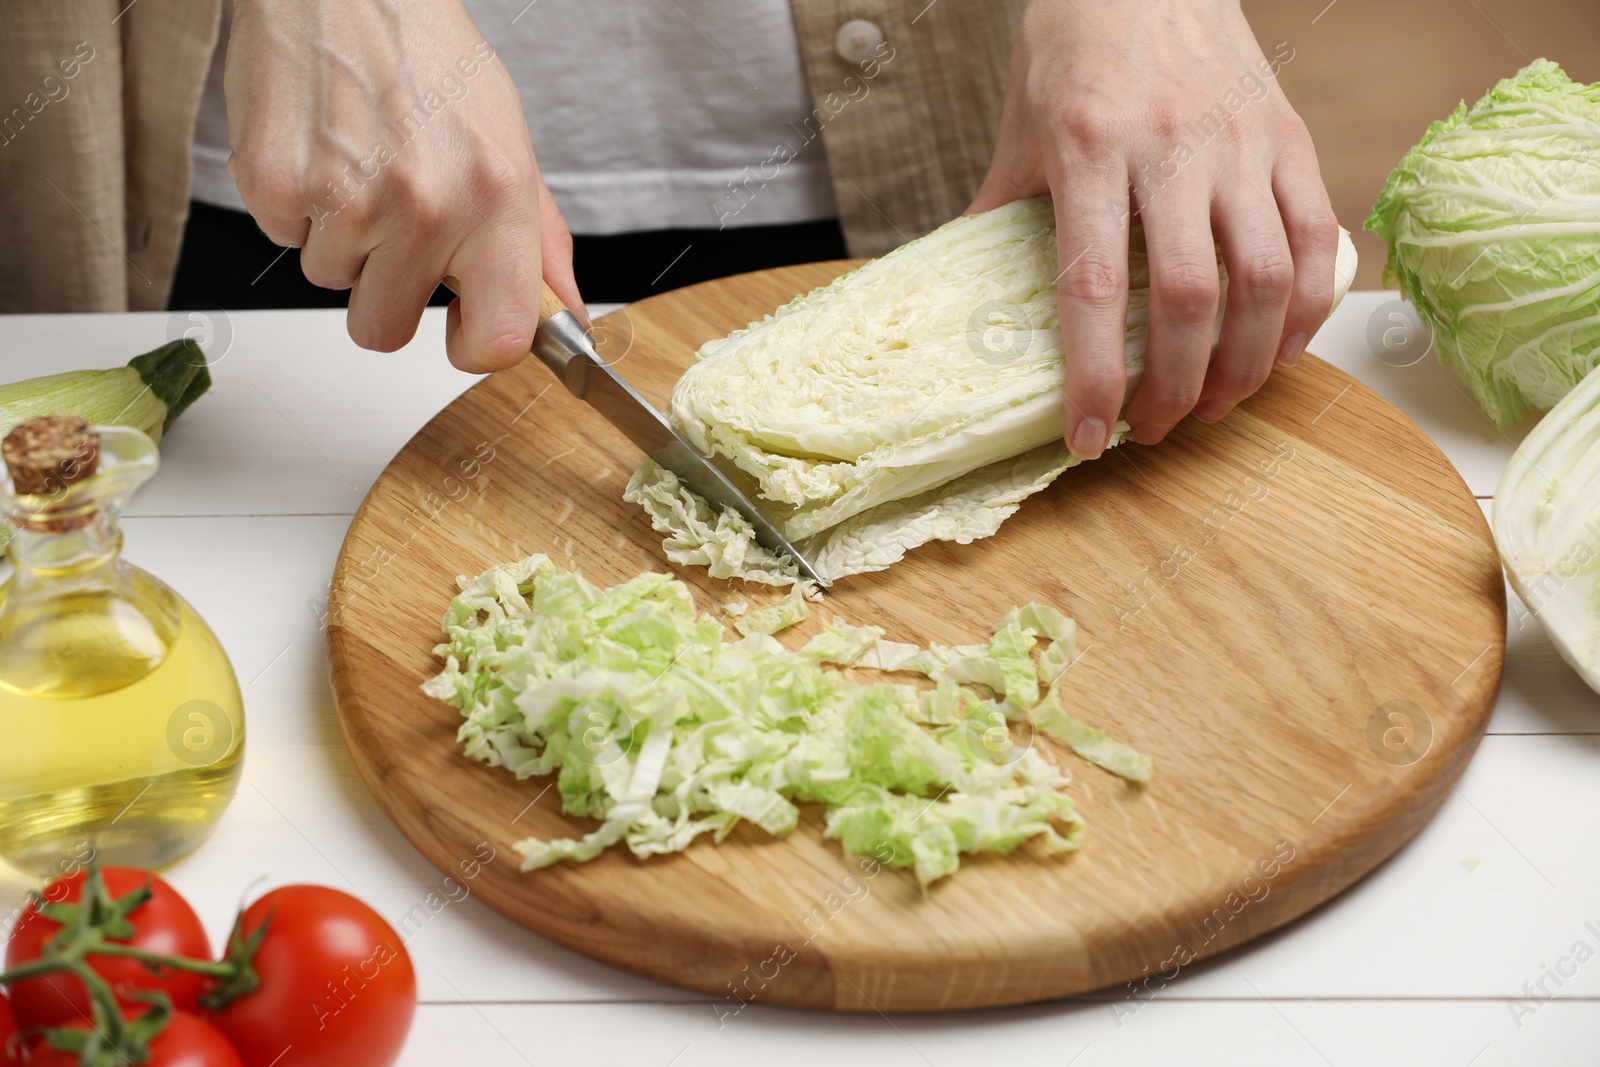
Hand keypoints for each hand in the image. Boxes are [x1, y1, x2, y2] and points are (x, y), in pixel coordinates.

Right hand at [224, 0, 584, 371]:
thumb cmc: (431, 61)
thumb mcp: (512, 144)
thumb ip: (540, 243)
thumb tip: (567, 316)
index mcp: (496, 198)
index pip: (501, 338)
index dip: (475, 348)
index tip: (461, 329)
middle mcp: (426, 204)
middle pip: (386, 331)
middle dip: (385, 292)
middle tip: (394, 225)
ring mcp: (346, 198)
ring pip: (331, 284)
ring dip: (340, 241)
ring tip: (360, 167)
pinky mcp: (277, 183)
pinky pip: (282, 239)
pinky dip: (296, 207)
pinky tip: (321, 151)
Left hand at [969, 0, 1337, 457]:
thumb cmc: (1075, 44)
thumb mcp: (1020, 127)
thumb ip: (1001, 216)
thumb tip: (973, 305)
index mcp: (1092, 146)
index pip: (1094, 285)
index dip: (1094, 375)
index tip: (1088, 436)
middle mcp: (1174, 146)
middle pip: (1192, 297)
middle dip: (1176, 387)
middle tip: (1152, 429)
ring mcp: (1242, 143)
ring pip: (1265, 280)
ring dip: (1244, 365)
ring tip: (1213, 405)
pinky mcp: (1292, 139)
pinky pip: (1316, 241)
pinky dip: (1304, 313)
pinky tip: (1274, 352)